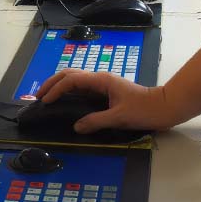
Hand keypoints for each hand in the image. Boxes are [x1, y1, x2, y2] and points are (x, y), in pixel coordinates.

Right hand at [36, 69, 171, 133]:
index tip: (44, 101)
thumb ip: (96, 121)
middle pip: (70, 75)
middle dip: (53, 83)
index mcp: (101, 80)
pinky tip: (65, 102)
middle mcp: (100, 79)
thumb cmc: (143, 110)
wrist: (163, 107)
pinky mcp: (106, 92)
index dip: (56, 89)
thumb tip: (75, 126)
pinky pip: (83, 89)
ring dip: (60, 86)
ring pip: (76, 80)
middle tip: (38, 97)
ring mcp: (103, 84)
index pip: (72, 80)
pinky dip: (70, 92)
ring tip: (47, 98)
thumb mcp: (119, 117)